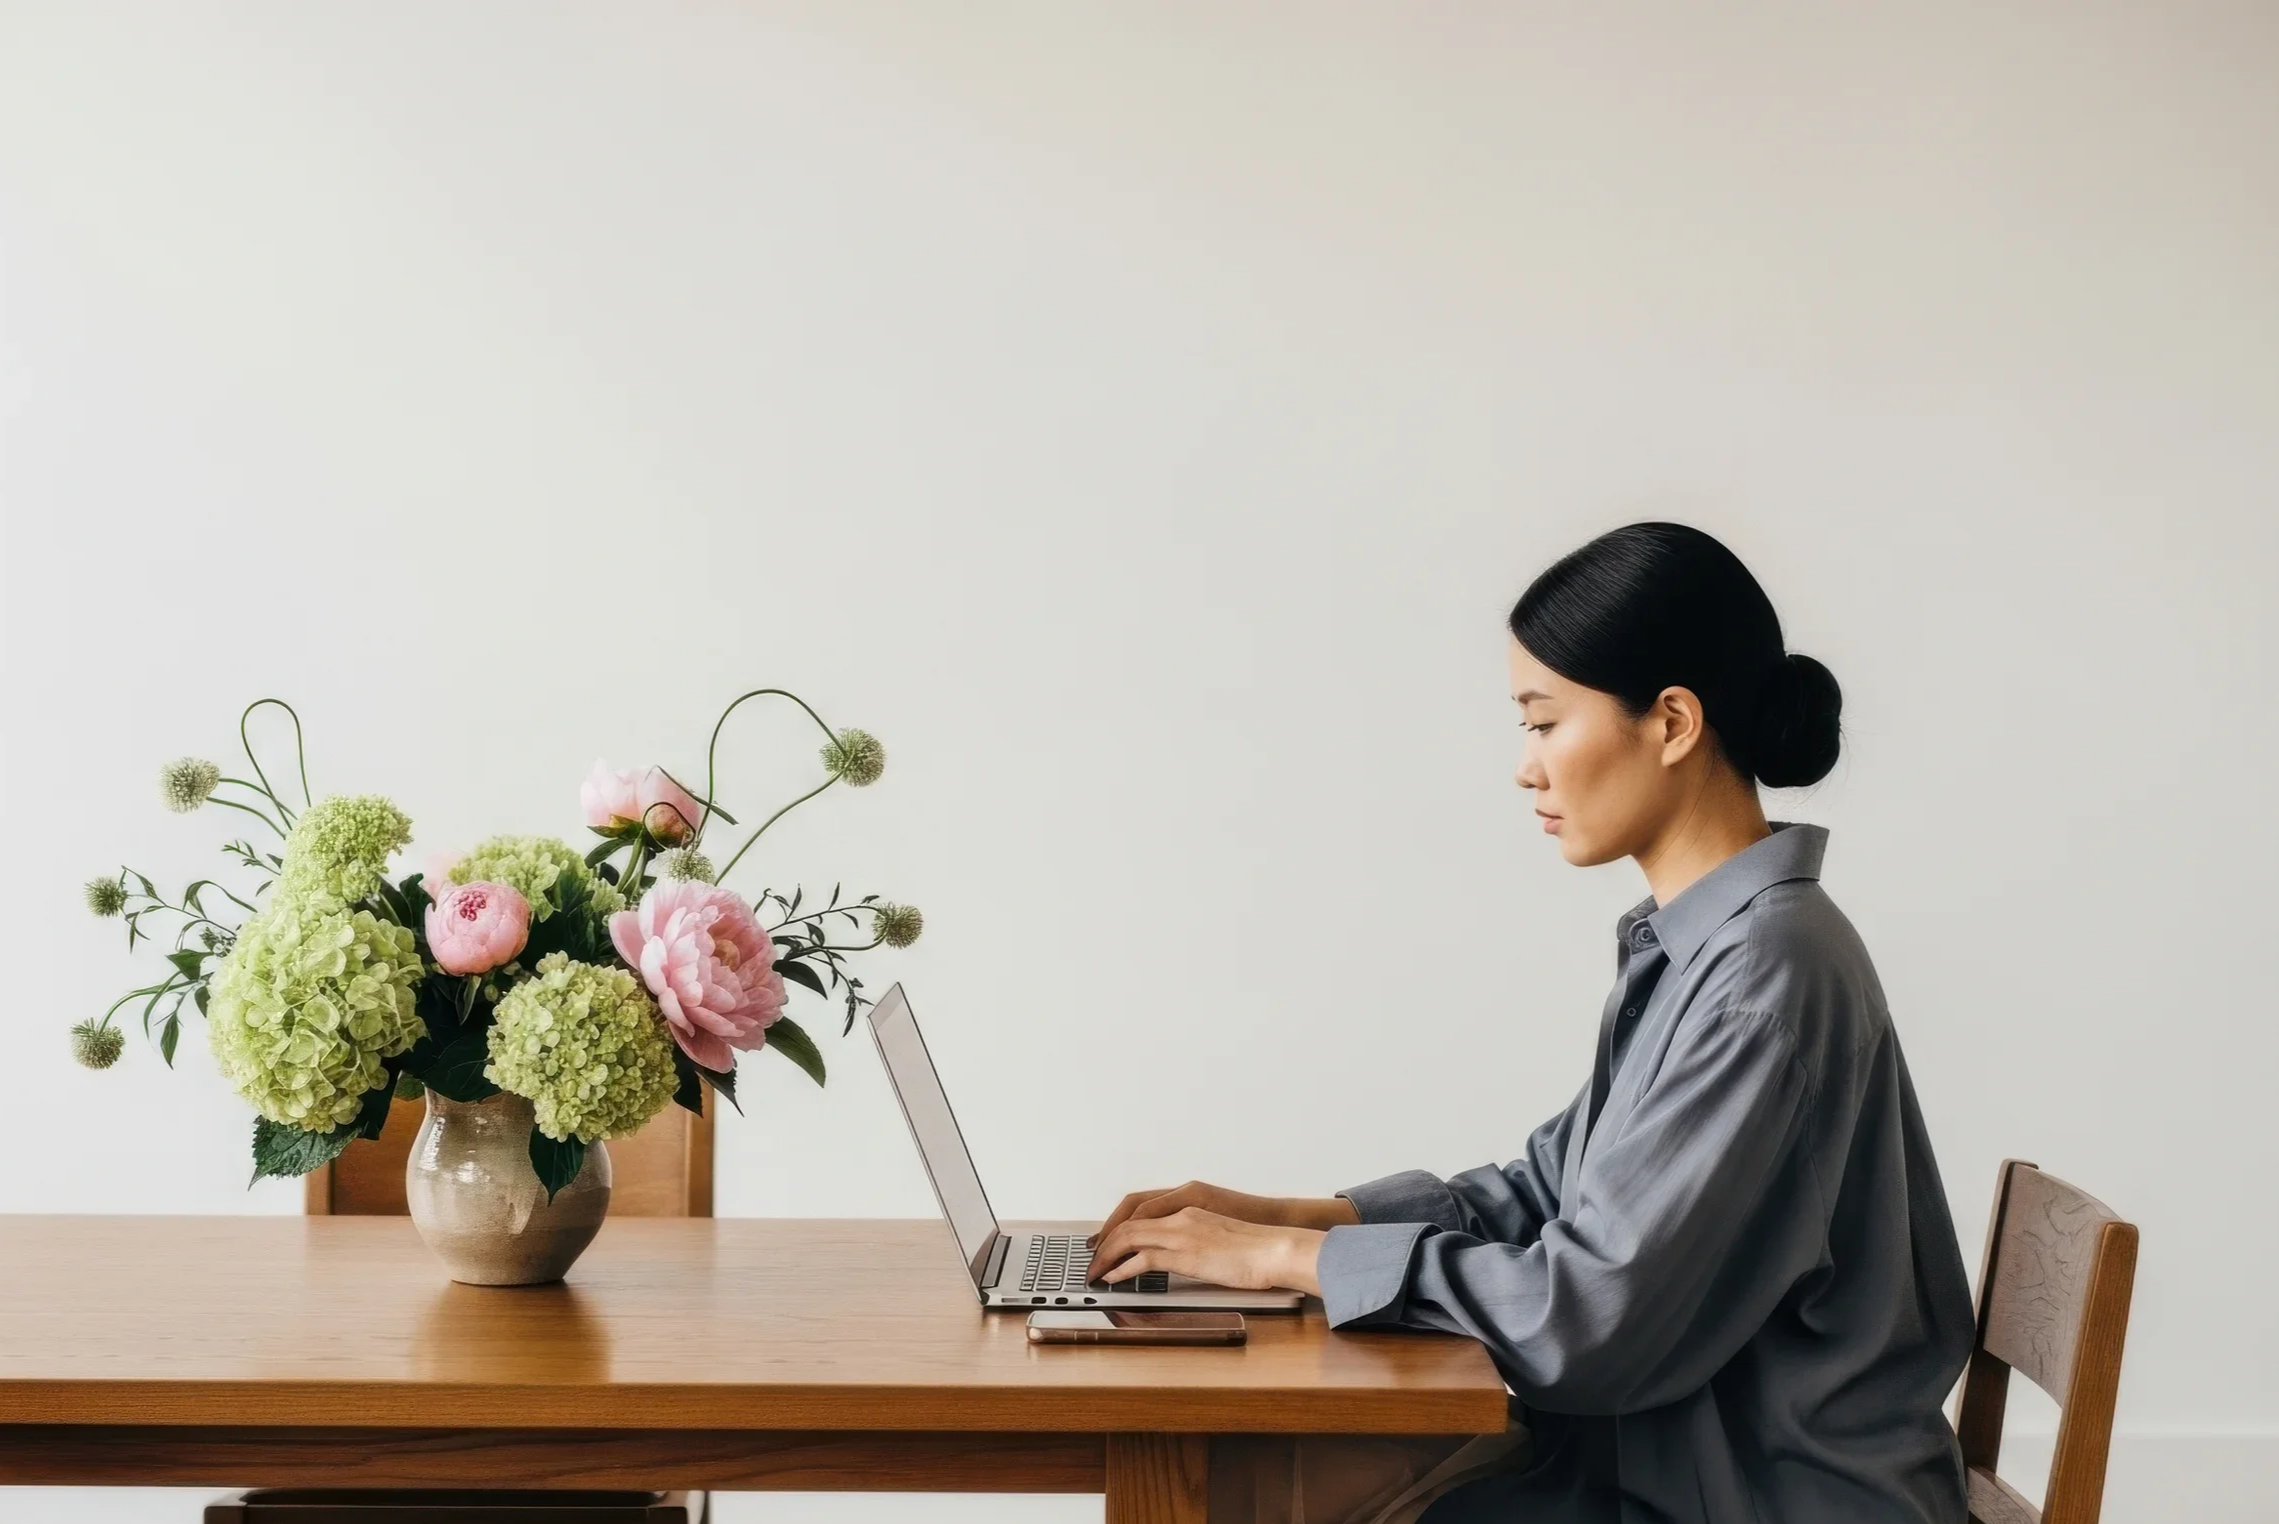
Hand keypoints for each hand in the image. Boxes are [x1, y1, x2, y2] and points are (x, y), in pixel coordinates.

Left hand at [1090, 1181, 1356, 1273]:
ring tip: (1096, 1272)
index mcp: (1190, 1204)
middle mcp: (1181, 1213)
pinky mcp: (1186, 1254)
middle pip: (1128, 1219)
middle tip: (1092, 1257)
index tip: (1104, 1237)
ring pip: (1129, 1236)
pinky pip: (1143, 1258)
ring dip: (1107, 1255)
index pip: (1141, 1206)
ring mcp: (1182, 1232)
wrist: (1276, 1247)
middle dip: (1104, 1239)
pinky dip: (1123, 1268)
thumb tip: (1184, 1252)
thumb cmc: (1257, 1246)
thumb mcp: (1221, 1233)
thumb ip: (1199, 1235)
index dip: (1117, 1222)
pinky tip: (1114, 1278)